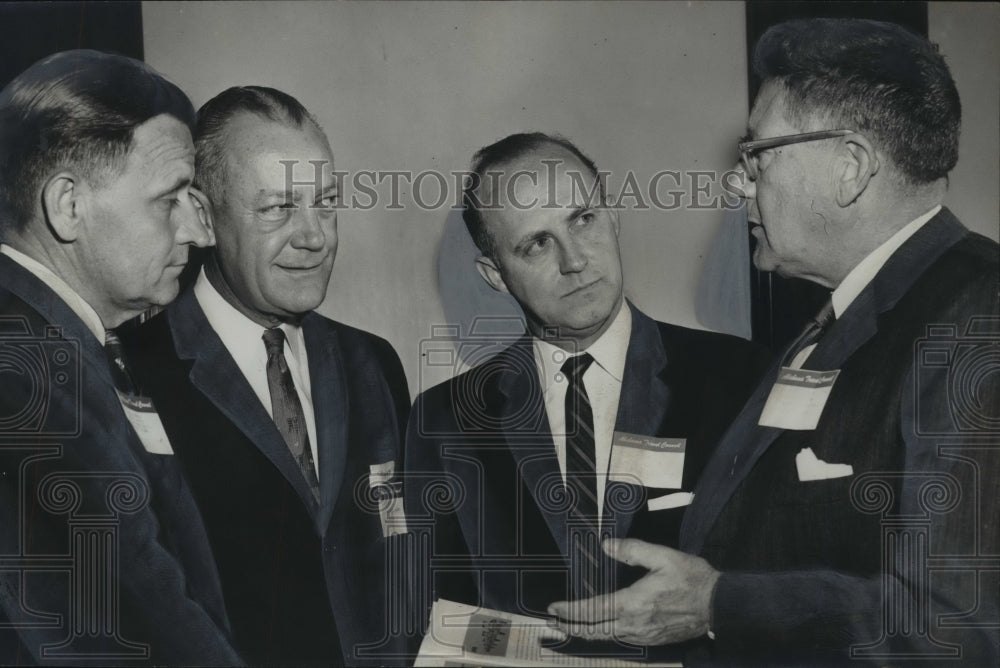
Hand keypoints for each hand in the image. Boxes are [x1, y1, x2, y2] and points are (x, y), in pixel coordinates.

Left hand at [547, 538, 719, 645]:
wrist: (718, 605)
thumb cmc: (692, 579)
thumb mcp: (663, 556)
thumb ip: (632, 550)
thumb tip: (607, 545)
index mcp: (633, 604)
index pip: (593, 611)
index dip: (570, 611)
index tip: (553, 608)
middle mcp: (634, 625)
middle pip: (594, 631)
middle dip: (570, 627)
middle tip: (552, 622)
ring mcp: (643, 635)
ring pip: (607, 638)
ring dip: (586, 632)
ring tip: (569, 627)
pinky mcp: (653, 639)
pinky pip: (621, 639)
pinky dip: (604, 635)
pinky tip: (600, 629)